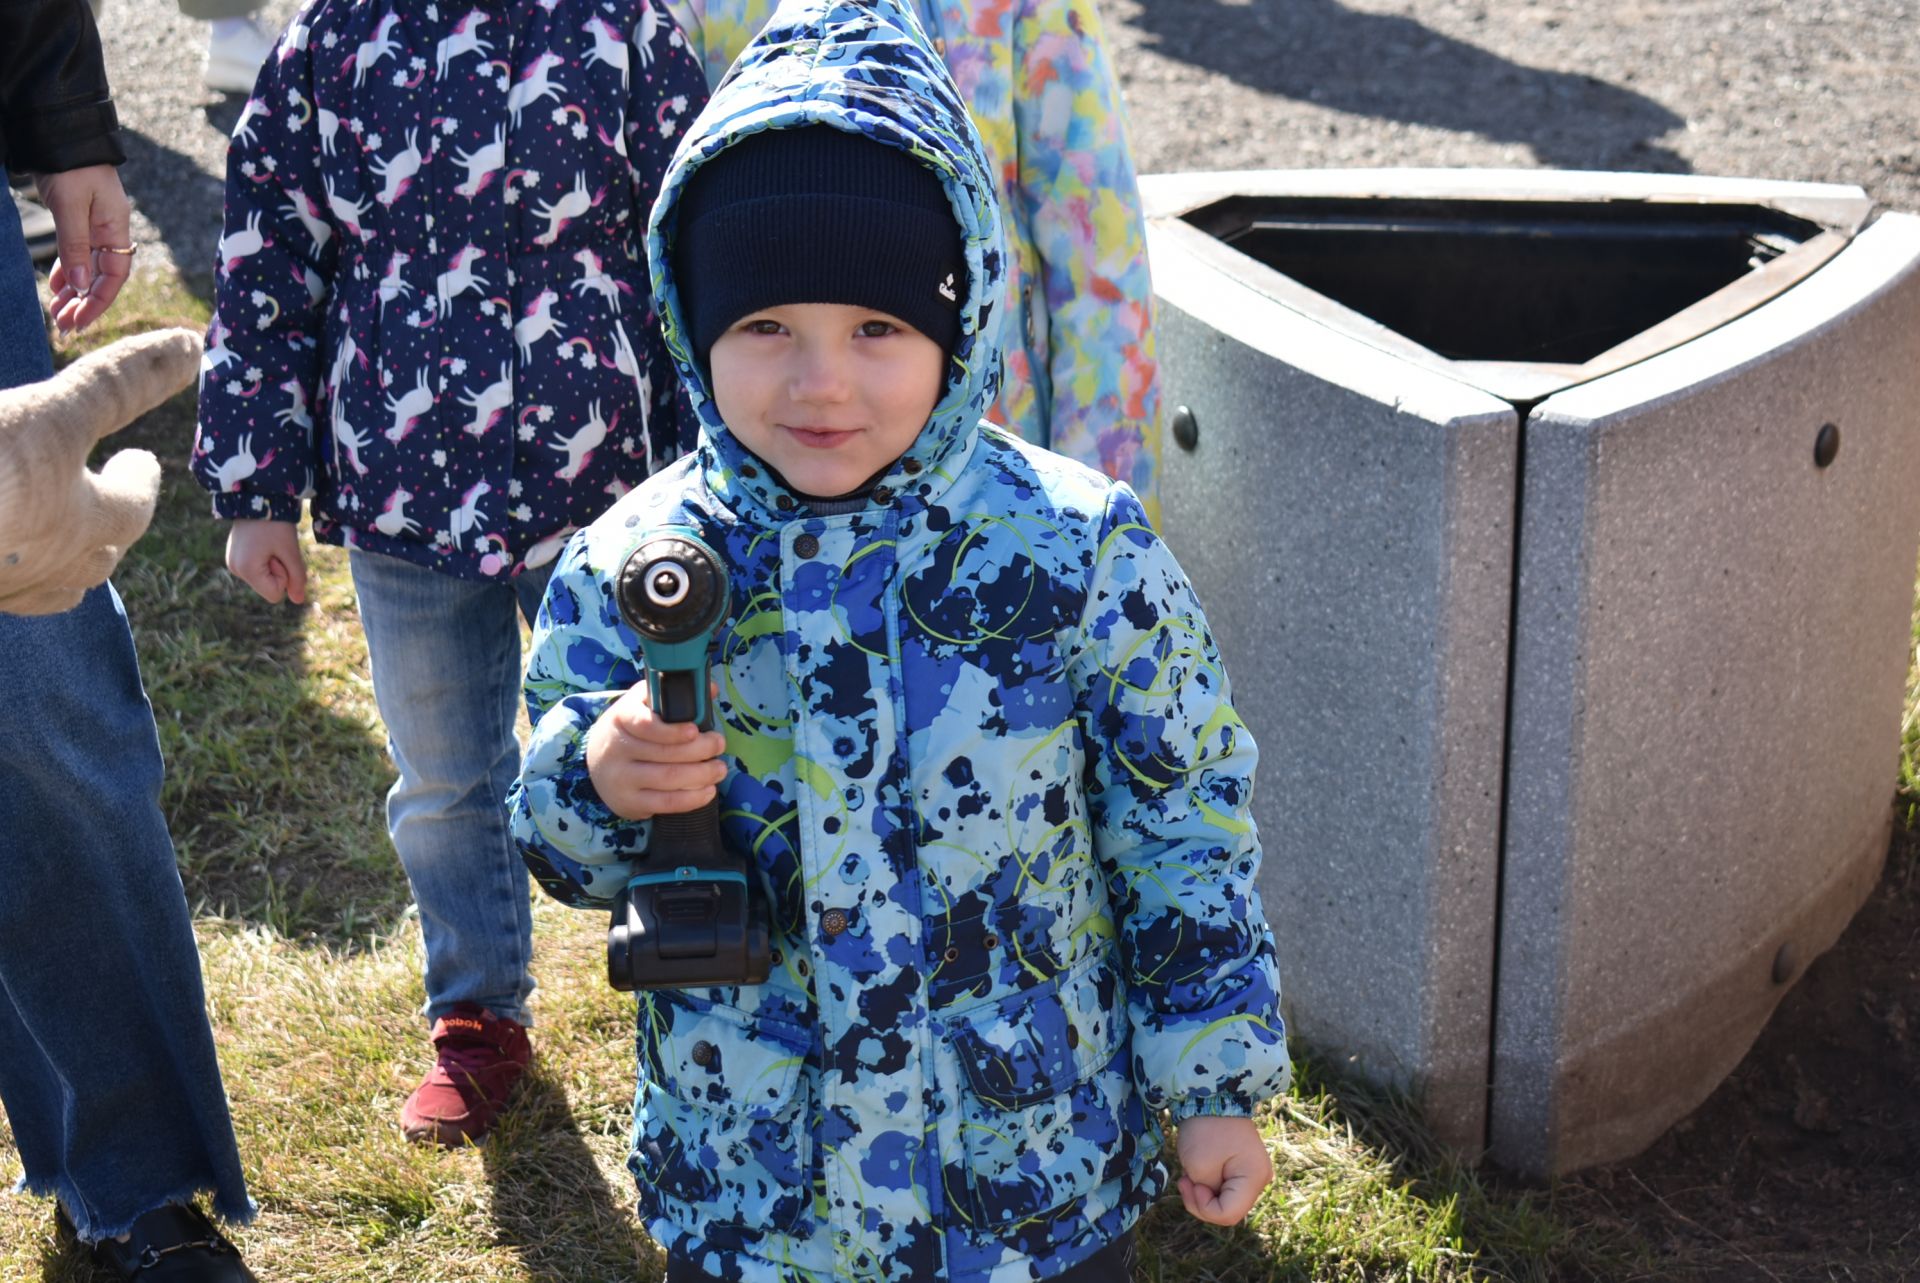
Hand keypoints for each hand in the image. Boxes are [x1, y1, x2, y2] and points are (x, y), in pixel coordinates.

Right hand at [0, 329, 195, 614]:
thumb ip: (117, 386)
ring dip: (68, 562)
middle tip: (108, 501)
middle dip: (110, 527)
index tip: (142, 463)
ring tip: (63, 542)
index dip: (138, 480)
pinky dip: (16, 576)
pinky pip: (6, 593)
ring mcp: (0, 587)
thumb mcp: (47, 417)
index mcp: (81, 522)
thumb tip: (191, 347)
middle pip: (98, 557)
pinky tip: (5, 566)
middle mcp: (48, 567)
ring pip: (53, 586)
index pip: (132, 501)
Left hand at [34, 165, 135, 333]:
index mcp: (116, 228)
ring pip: (87, 268)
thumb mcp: (71, 207)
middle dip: (83, 303)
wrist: (61, 131)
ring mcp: (94, 226)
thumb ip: (75, 246)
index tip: (78, 322)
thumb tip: (79, 287)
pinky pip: (76, 253)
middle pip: (101, 277)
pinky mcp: (78, 219)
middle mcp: (109, 231)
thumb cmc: (70, 165)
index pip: (114, 276)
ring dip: (73, 292)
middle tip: (63, 326)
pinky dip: (67, 272)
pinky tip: (56, 287)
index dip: (97, 302)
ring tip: (56, 312)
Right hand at [226, 519, 307, 603]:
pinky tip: (262, 542)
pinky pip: (257, 569)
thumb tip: (298, 601)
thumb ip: (297, 578)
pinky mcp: (234, 557)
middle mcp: (235, 569)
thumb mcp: (290, 551)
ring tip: (268, 542)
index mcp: (246, 570)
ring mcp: (232, 563)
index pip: (274, 595)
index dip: (284, 577)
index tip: (279, 555)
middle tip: (274, 546)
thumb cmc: (276, 524)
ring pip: (264, 578)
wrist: (257, 497)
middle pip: (268, 586)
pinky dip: (265, 558)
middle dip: (278, 569)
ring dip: (272, 563)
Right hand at [586, 680, 727, 820]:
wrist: (595, 761)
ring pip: (668, 778)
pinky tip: (708, 790)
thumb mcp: (643, 703)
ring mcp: (621, 778)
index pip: (645, 725)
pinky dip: (692, 799)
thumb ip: (672, 695)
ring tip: (720, 769)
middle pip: (665, 753)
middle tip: (719, 744)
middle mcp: (617, 749)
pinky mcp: (629, 802)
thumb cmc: (629, 728)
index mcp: (621, 718)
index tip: (695, 730)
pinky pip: (665, 803)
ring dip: (702, 774)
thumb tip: (710, 689)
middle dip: (700, 750)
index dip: (672, 730)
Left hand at [1175, 1114, 1272, 1225]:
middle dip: (1201, 1201)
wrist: (1211, 1097)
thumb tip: (1212, 1198)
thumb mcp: (1199, 1166)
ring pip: (1224, 1200)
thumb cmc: (1205, 1129)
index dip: (1204, 1208)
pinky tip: (1196, 1170)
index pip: (1228, 1215)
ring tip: (1188, 1173)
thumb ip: (1206, 1193)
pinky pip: (1223, 1188)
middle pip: (1228, 1210)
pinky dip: (1207, 1185)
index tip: (1190, 1183)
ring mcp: (1251, 1174)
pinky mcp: (1241, 1168)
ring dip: (1203, 1193)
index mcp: (1253, 1179)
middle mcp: (1259, 1179)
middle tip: (1184, 1180)